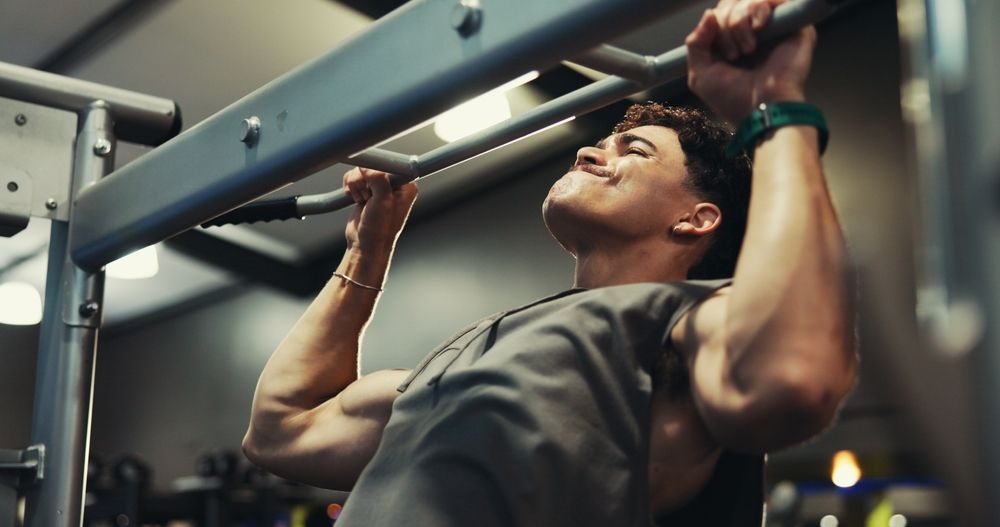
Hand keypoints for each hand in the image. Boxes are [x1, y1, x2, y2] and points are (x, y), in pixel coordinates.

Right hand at [342, 167, 417, 255]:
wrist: (365, 245)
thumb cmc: (380, 230)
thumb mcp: (383, 202)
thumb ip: (378, 179)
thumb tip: (367, 165)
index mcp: (406, 185)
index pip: (390, 163)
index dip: (376, 169)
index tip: (370, 178)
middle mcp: (394, 184)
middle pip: (373, 164)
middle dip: (363, 179)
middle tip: (367, 195)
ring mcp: (379, 187)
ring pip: (361, 170)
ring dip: (356, 184)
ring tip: (361, 199)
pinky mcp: (366, 190)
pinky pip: (354, 178)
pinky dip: (350, 186)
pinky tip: (355, 198)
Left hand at [685, 0, 816, 125]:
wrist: (761, 109)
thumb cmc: (734, 99)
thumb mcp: (701, 75)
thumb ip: (696, 43)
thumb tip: (709, 14)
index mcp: (734, 42)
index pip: (720, 12)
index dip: (714, 25)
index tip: (722, 54)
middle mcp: (755, 32)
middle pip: (732, 3)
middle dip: (725, 25)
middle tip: (734, 54)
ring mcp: (775, 26)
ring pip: (749, 0)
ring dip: (739, 23)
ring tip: (748, 49)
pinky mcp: (794, 23)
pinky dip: (758, 9)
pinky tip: (759, 29)